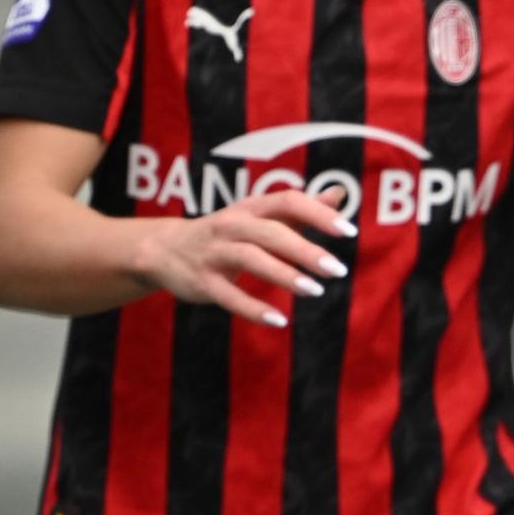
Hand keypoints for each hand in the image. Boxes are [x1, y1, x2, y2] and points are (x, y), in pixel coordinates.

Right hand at [138, 187, 353, 329]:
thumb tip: (339, 194)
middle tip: (337, 269)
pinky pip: (228, 295)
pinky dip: (252, 308)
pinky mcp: (202, 281)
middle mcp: (231, 225)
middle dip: (305, 250)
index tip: (349, 231)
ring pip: (250, 259)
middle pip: (271, 232)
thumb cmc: (227, 232)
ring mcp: (214, 252)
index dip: (318, 214)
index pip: (287, 201)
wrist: (164, 249)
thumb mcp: (260, 217)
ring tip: (315, 291)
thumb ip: (300, 210)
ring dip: (284, 275)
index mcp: (251, 207)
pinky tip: (279, 320)